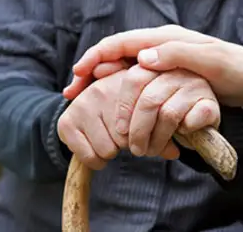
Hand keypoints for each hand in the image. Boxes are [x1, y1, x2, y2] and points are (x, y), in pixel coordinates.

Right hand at [57, 70, 179, 169]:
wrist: (84, 95)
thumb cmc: (125, 106)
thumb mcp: (145, 110)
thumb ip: (163, 128)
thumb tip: (175, 153)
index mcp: (128, 81)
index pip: (146, 121)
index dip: (147, 137)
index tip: (146, 138)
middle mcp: (103, 88)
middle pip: (127, 138)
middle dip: (129, 144)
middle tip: (124, 138)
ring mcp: (83, 104)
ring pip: (109, 149)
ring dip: (112, 152)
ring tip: (111, 140)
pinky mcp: (67, 122)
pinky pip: (90, 157)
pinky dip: (96, 160)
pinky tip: (97, 147)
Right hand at [65, 25, 242, 106]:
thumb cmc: (234, 68)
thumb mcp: (209, 60)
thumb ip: (176, 55)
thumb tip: (142, 58)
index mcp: (164, 38)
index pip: (120, 43)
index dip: (96, 57)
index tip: (78, 74)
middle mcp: (159, 47)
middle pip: (115, 55)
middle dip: (91, 71)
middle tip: (72, 92)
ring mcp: (161, 61)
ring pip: (122, 69)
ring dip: (100, 82)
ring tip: (83, 99)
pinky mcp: (166, 76)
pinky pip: (134, 81)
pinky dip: (118, 90)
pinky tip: (111, 104)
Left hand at [114, 65, 219, 156]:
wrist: (200, 124)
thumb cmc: (164, 112)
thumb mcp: (140, 100)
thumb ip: (119, 89)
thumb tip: (88, 78)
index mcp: (157, 64)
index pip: (134, 78)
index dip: (123, 107)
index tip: (119, 130)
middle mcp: (177, 70)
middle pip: (149, 99)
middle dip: (138, 130)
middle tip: (135, 150)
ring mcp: (195, 85)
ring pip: (167, 114)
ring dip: (157, 139)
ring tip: (151, 151)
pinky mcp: (210, 104)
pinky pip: (191, 121)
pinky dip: (182, 134)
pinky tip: (180, 136)